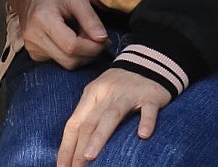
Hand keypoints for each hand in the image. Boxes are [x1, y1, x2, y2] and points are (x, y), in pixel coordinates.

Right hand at [0, 0, 107, 69]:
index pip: (72, 46)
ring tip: (85, 36)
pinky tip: (72, 40)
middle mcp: (33, 37)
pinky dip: (71, 55)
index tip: (105, 40)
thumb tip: (103, 40)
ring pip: (65, 64)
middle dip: (89, 53)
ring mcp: (31, 48)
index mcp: (42, 18)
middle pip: (69, 60)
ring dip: (81, 55)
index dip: (93, 47)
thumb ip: (90, 18)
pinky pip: (58, 62)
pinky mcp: (33, 54)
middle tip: (99, 40)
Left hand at [56, 68, 170, 166]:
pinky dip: (146, 121)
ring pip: (112, 115)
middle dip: (79, 149)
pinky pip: (148, 110)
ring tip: (89, 155)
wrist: (148, 61)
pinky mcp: (150, 96)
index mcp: (92, 94)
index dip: (66, 146)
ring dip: (99, 136)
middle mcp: (107, 93)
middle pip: (90, 122)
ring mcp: (128, 94)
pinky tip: (143, 135)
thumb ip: (89, 117)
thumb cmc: (119, 86)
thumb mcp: (100, 96)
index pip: (74, 123)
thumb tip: (74, 148)